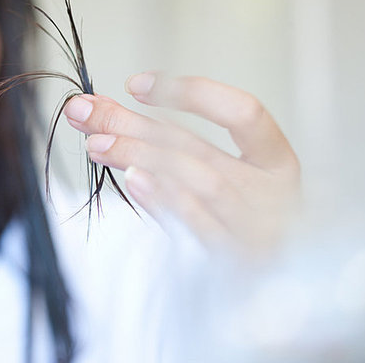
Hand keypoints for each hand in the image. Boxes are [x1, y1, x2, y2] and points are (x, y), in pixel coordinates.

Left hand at [63, 73, 299, 253]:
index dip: (192, 91)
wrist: (279, 282)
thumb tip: (103, 110)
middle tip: (85, 112)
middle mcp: (271, 191)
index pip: (243, 110)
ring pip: (197, 177)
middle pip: (199, 145)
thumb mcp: (214, 174)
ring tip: (97, 144)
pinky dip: (163, 198)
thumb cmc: (239, 218)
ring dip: (141, 155)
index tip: (135, 83)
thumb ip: (166, 141)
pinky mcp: (233, 259)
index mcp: (276, 160)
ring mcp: (255, 227)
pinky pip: (197, 224)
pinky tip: (132, 179)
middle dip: (134, 123)